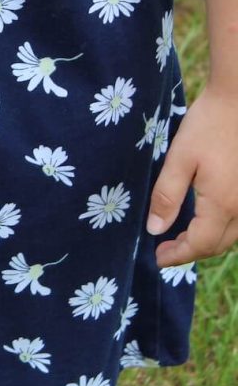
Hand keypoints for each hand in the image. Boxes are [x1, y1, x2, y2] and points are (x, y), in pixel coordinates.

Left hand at [147, 83, 237, 266]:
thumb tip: (155, 229)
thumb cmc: (208, 126)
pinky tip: (204, 219)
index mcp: (222, 204)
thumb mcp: (179, 160)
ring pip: (232, 235)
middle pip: (219, 244)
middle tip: (164, 250)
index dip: (178, 256)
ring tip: (181, 238)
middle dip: (191, 252)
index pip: (200, 245)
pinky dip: (221, 228)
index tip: (157, 258)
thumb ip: (166, 196)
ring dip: (207, 241)